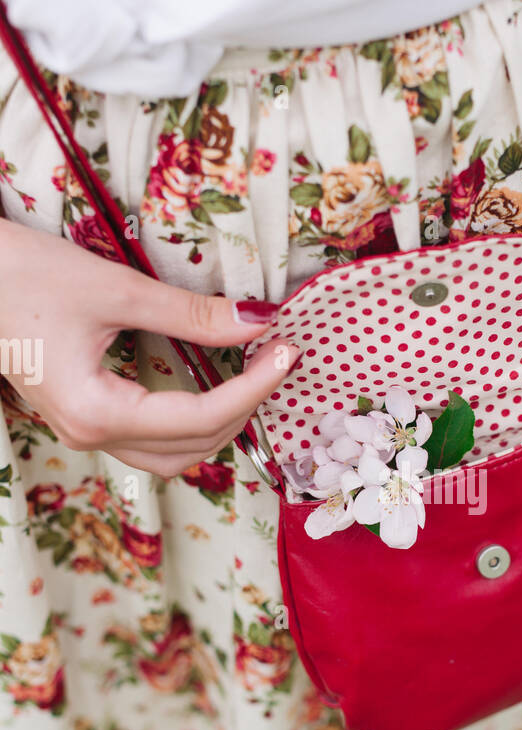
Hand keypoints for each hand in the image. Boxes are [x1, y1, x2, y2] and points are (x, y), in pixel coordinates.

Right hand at [0, 218, 297, 476]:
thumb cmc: (21, 276)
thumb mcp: (113, 288)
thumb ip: (190, 314)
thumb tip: (257, 320)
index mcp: (97, 413)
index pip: (200, 418)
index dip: (254, 388)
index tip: (288, 353)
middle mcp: (91, 436)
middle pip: (194, 446)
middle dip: (244, 408)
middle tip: (279, 359)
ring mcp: (86, 431)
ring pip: (174, 454)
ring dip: (220, 422)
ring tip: (253, 375)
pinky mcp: (85, 416)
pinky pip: (152, 437)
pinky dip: (191, 418)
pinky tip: (214, 381)